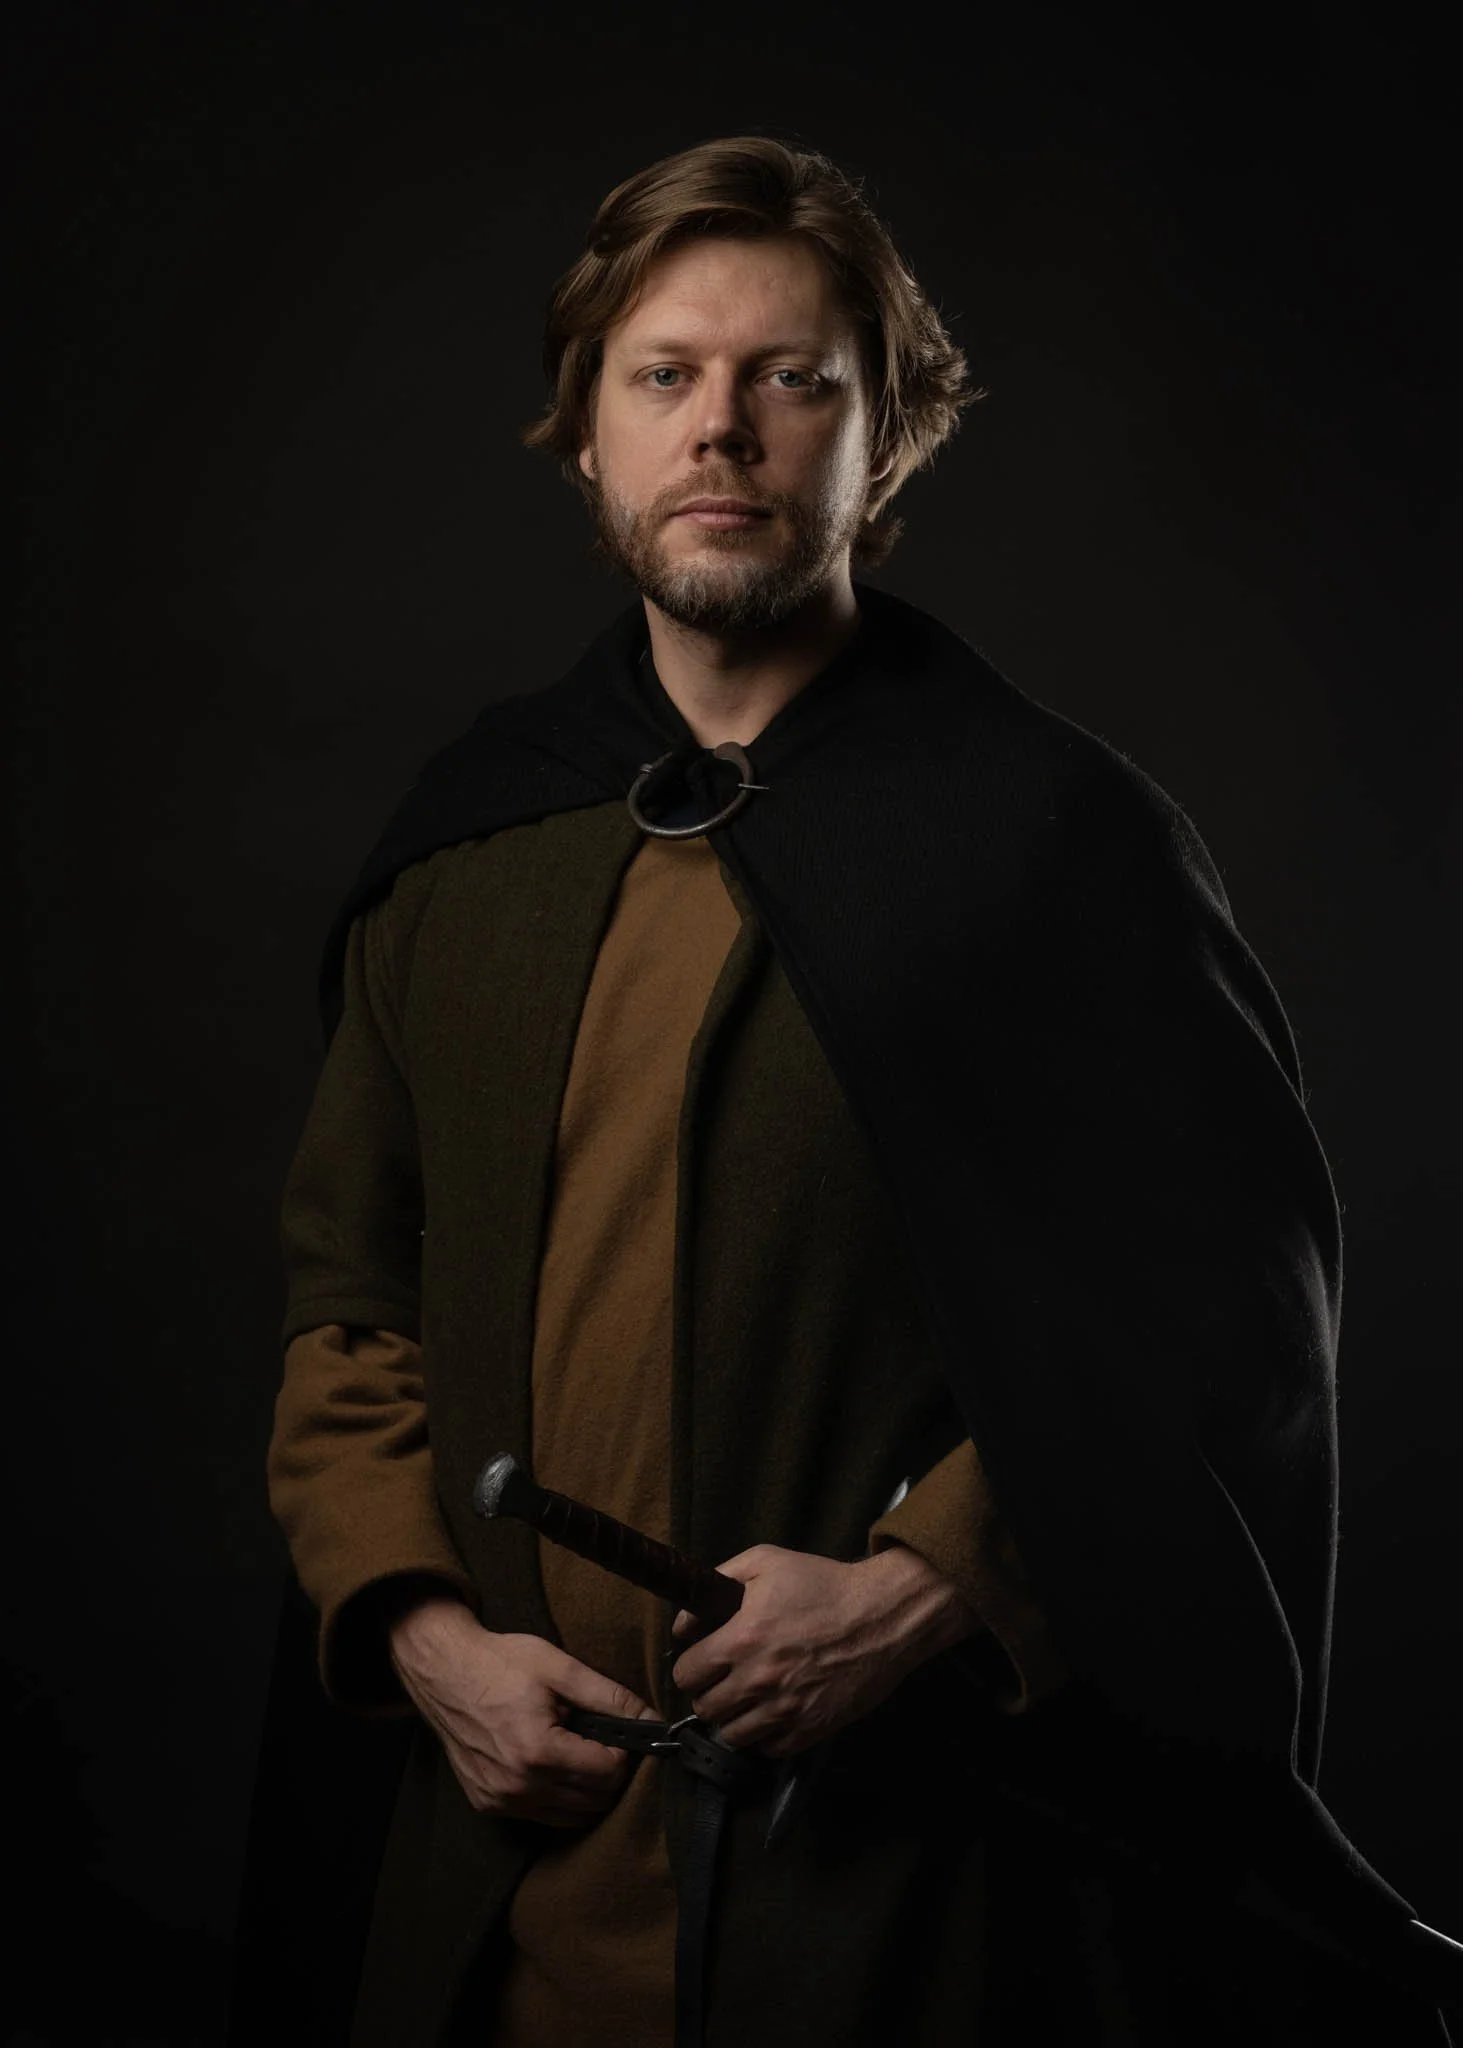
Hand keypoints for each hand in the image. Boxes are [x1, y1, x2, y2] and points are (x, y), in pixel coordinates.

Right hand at [388, 1595, 658, 1826]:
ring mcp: (500, 1800)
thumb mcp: (560, 1668)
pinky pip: (540, 1816)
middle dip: (609, 1775)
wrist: (444, 1671)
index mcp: (539, 1752)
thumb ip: (609, 1697)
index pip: (608, 1774)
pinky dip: (558, 1800)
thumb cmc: (501, 1663)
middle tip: (605, 1744)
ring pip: (570, 1817)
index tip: (619, 1735)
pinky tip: (555, 1768)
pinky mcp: (487, 1804)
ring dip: (587, 1793)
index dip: (624, 1754)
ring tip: (583, 1755)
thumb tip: (652, 1718)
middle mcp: (518, 1786)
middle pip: (593, 1801)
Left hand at [668, 1542, 979, 1758]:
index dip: (691, 1666)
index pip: (686, 1674)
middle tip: (724, 1680)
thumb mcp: (767, 1561)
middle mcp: (758, 1681)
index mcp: (741, 1639)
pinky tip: (772, 1713)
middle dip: (709, 1693)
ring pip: (732, 1736)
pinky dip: (764, 1736)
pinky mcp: (810, 1729)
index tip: (703, 1661)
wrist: (883, 1616)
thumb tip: (686, 1621)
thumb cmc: (824, 1584)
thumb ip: (719, 1581)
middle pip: (705, 1709)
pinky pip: (768, 1749)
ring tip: (746, 1700)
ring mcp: (785, 1710)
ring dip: (733, 1718)